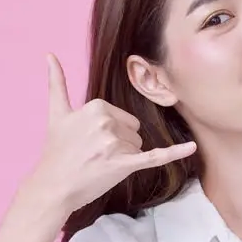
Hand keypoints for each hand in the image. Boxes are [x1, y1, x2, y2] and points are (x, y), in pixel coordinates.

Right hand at [30, 53, 195, 214]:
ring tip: (98, 164)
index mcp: (96, 106)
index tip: (88, 142)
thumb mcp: (56, 114)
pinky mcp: (124, 164)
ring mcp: (115, 144)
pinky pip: (155, 156)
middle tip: (93, 155)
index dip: (110, 132)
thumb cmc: (56, 152)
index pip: (123, 117)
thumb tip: (49, 54)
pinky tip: (192, 148)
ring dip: (123, 158)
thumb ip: (56, 82)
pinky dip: (175, 153)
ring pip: (138, 147)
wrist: (52, 187)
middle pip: (133, 131)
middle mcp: (106, 122)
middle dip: (118, 145)